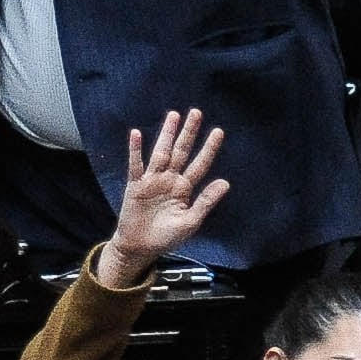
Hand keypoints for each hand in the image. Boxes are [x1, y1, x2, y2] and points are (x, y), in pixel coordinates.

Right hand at [98, 111, 227, 291]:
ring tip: (174, 116)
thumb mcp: (191, 221)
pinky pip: (135, 166)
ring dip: (166, 135)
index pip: (200, 164)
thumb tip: (225, 182)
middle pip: (181, 152)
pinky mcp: (135, 186)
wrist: (141, 246)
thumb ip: (206, 201)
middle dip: (189, 133)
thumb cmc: (167, 236)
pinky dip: (136, 150)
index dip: (208, 149)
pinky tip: (137, 134)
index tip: (218, 132)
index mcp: (185, 189)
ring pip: (160, 153)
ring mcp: (152, 181)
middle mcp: (170, 180)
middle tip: (196, 112)